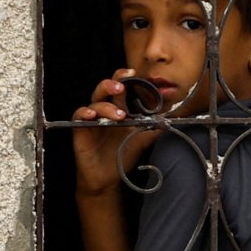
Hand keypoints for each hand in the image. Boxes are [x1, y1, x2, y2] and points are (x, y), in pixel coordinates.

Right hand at [72, 68, 161, 197]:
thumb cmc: (122, 155)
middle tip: (122, 86)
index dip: (124, 78)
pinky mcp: (80, 130)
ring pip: (94, 102)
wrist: (107, 178)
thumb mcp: (142, 140)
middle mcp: (104, 111)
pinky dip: (84, 113)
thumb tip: (172, 118)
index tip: (133, 72)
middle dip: (112, 84)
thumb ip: (154, 128)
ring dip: (106, 105)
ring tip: (119, 115)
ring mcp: (91, 120)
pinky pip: (78, 116)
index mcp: (119, 109)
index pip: (120, 89)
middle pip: (104, 89)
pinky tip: (91, 115)